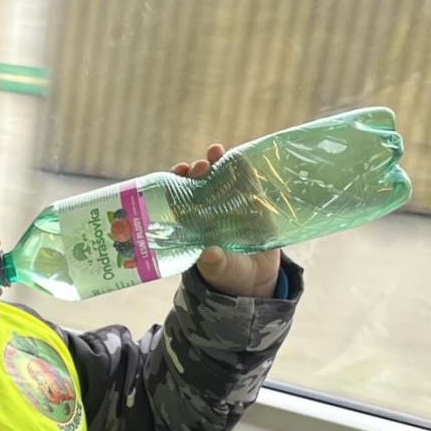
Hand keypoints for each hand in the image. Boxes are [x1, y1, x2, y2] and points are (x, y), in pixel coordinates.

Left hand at [175, 143, 282, 297]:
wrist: (255, 278)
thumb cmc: (228, 274)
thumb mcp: (220, 270)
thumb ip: (214, 263)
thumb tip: (208, 254)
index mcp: (192, 222)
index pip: (178, 196)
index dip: (175, 182)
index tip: (177, 172)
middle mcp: (208, 208)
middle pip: (198, 181)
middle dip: (196, 170)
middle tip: (198, 166)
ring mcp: (230, 202)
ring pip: (220, 175)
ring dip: (216, 161)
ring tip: (215, 152)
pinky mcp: (252, 200)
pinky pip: (247, 180)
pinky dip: (243, 167)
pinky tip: (240, 156)